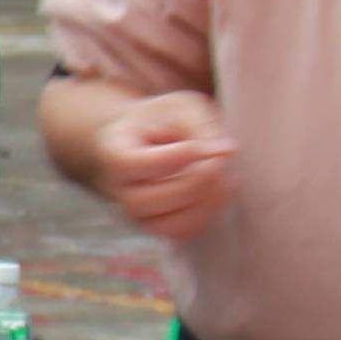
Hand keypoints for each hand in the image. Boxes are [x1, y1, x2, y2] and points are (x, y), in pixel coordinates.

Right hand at [89, 88, 238, 239]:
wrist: (148, 139)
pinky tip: (218, 188)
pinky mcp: (158, 226)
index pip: (133, 164)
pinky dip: (207, 213)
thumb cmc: (165, 120)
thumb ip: (201, 125)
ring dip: (203, 202)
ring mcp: (137, 213)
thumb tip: (225, 152)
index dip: (170, 158)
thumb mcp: (181, 107)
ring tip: (222, 174)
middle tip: (218, 160)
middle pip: (147, 201)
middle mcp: (118, 189)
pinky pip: (183, 232)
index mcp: (114, 152)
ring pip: (167, 224)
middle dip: (193, 182)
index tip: (197, 145)